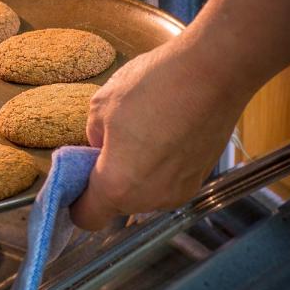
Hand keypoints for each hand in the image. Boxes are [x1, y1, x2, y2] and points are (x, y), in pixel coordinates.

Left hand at [68, 37, 252, 229]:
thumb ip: (92, 138)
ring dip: (135, 173)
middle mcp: (150, 199)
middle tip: (106, 146)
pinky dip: (159, 167)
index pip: (86, 217)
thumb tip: (99, 148)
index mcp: (118, 185)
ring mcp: (179, 191)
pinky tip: (163, 133)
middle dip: (106, 181)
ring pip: (143, 193)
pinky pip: (166, 181)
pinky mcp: (200, 177)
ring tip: (140, 133)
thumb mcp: (101, 106)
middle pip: (116, 204)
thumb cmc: (154, 86)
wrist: (214, 71)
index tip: (74, 180)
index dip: (75, 201)